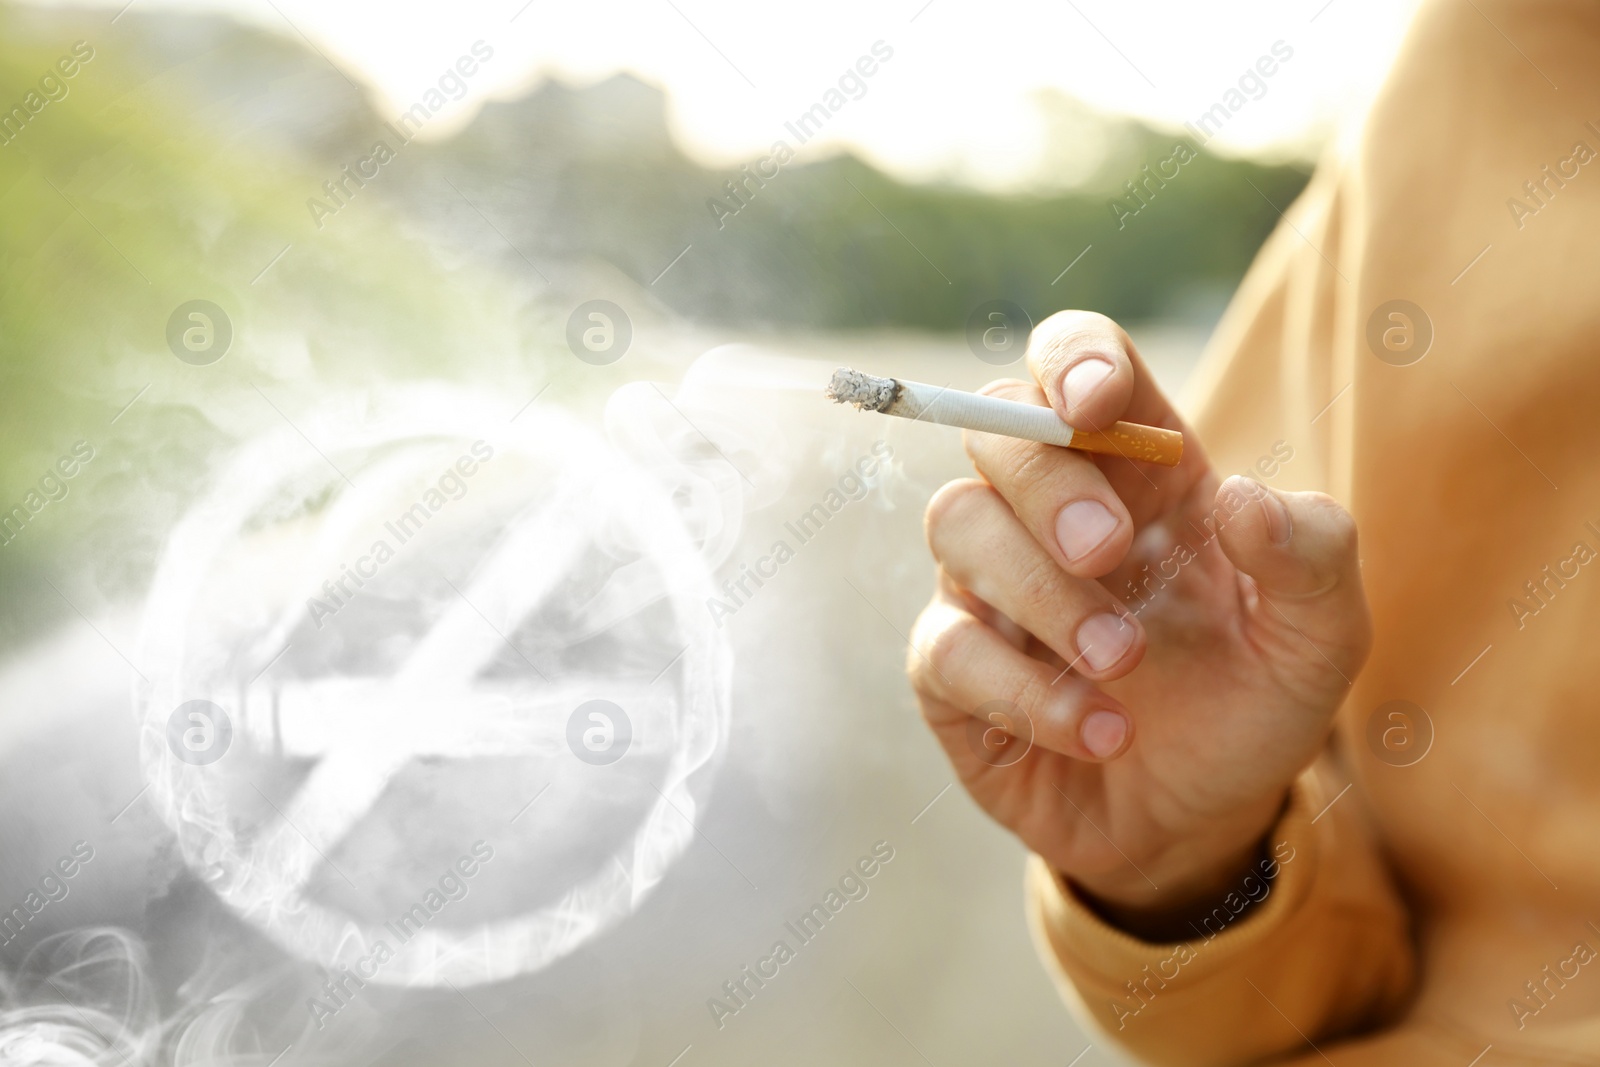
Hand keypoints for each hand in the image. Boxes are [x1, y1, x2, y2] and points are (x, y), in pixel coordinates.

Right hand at [908, 311, 1370, 938]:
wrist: (1201, 825)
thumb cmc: (1252, 704)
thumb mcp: (1321, 640)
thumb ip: (1313, 557)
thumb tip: (1241, 496)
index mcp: (1139, 473)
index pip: (1073, 366)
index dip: (1071, 359)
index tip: (1093, 402)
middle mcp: (1050, 514)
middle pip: (997, 430)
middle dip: (1046, 481)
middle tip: (1108, 552)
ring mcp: (991, 590)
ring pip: (955, 524)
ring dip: (1038, 590)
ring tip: (1123, 664)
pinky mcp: (955, 674)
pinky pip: (947, 649)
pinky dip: (1025, 690)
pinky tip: (1099, 732)